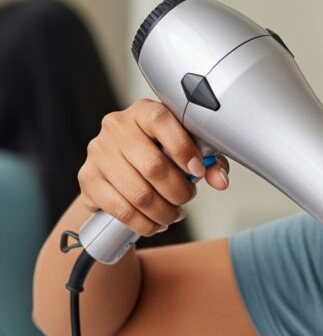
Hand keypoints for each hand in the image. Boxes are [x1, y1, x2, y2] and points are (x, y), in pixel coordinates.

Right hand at [79, 98, 229, 235]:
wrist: (118, 172)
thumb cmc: (159, 156)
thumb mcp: (189, 152)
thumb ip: (210, 162)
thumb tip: (220, 181)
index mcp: (144, 112)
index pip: (161, 120)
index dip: (183, 148)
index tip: (198, 170)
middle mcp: (116, 127)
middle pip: (153, 166)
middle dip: (179, 191)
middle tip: (186, 197)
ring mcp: (99, 152)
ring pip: (139, 194)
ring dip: (164, 212)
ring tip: (174, 213)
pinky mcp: (88, 178)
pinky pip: (122, 210)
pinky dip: (146, 224)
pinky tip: (156, 222)